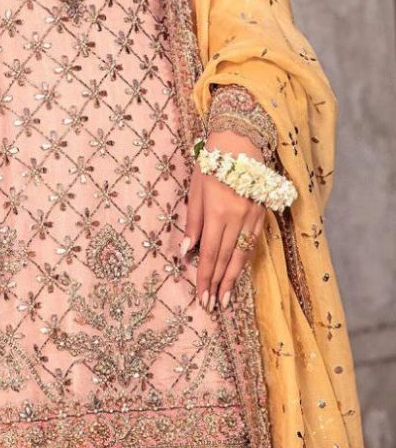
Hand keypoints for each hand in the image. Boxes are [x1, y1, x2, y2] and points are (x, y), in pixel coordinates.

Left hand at [180, 130, 265, 311]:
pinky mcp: (261, 215)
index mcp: (217, 212)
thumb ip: (192, 222)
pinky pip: (252, 243)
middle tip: (211, 305)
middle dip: (217, 284)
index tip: (201, 296)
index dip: (205, 277)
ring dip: (232, 278)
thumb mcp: (195, 189)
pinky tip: (238, 272)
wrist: (241, 142)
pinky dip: (244, 260)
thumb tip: (187, 252)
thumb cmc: (212, 163)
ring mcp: (252, 218)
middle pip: (226, 259)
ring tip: (225, 298)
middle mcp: (237, 218)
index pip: (210, 253)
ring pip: (242, 255)